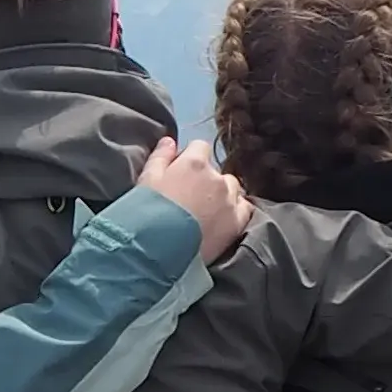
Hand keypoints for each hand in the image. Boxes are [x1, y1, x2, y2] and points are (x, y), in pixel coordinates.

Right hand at [131, 135, 253, 263]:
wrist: (160, 250)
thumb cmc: (148, 212)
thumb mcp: (146, 179)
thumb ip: (160, 156)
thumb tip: (170, 141)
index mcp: (195, 163)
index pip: (200, 147)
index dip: (190, 159)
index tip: (180, 174)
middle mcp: (217, 178)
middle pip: (217, 171)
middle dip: (207, 180)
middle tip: (191, 199)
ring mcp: (230, 200)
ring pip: (233, 189)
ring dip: (223, 195)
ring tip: (207, 211)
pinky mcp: (237, 223)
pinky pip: (245, 208)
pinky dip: (236, 210)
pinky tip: (224, 219)